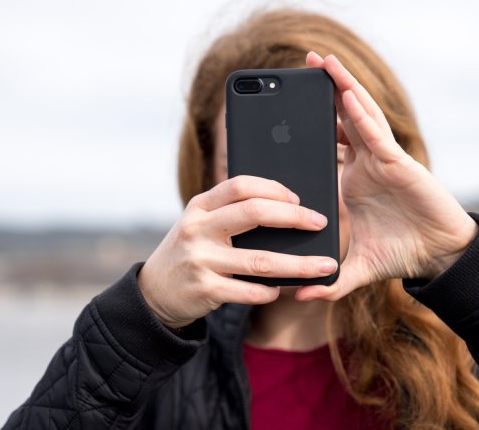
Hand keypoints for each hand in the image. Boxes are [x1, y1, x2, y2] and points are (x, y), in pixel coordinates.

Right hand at [138, 175, 338, 328]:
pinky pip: (249, 292)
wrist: (154, 292)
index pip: (240, 185)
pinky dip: (271, 291)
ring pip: (261, 260)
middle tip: (320, 223)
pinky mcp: (205, 290)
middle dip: (294, 218)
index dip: (273, 188)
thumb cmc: (192, 251)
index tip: (298, 199)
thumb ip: (232, 213)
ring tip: (325, 266)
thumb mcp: (201, 224)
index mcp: (200, 206)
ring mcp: (201, 260)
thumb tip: (289, 209)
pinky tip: (283, 290)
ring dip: (299, 265)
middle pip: (254, 213)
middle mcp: (198, 229)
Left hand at [296, 52, 477, 301]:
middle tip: (303, 63)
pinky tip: (346, 93)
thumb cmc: (403, 254)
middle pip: (341, 117)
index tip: (286, 107)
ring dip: (342, 86)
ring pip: (359, 115)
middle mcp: (367, 162)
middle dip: (324, 89)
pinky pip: (376, 134)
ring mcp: (383, 159)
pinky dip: (361, 113)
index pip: (327, 142)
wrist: (439, 257)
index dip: (310, 122)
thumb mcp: (357, 269)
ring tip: (323, 61)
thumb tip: (300, 295)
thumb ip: (330, 281)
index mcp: (353, 178)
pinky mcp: (400, 163)